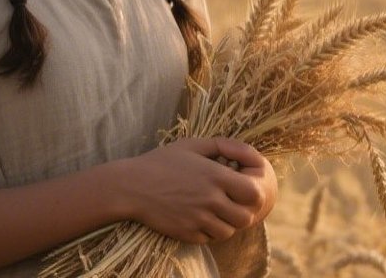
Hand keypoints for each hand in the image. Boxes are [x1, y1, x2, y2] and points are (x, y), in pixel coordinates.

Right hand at [116, 137, 268, 244]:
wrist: (131, 186)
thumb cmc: (161, 162)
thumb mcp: (191, 145)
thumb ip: (220, 146)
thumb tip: (241, 152)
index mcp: (215, 176)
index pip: (254, 192)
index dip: (254, 189)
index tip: (243, 184)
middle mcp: (210, 200)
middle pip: (246, 216)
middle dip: (244, 209)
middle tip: (233, 200)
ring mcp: (198, 219)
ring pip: (230, 231)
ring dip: (228, 222)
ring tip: (217, 210)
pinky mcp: (187, 233)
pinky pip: (210, 239)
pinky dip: (211, 231)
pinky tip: (202, 218)